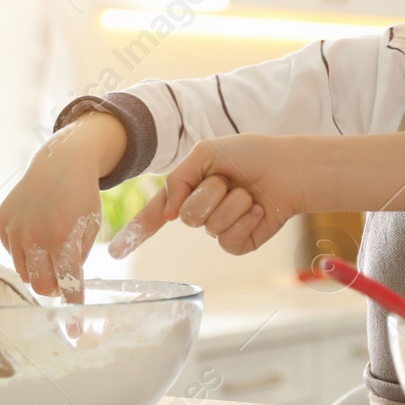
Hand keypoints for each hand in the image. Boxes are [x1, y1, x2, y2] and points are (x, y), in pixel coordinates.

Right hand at [0, 113, 122, 304]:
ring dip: (38, 269)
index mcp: (62, 238)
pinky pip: (11, 252)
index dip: (72, 308)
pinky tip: (36, 231)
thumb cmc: (81, 197)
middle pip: (39, 285)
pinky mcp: (1, 223)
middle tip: (62, 280)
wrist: (60, 162)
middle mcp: (33, 236)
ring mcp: (13, 230)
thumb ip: (78, 258)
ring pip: (23, 271)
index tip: (76, 331)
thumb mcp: (90, 227)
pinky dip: (25, 251)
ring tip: (51, 249)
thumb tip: (67, 288)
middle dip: (52, 288)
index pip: (67, 284)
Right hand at [125, 135, 299, 256]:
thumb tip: (167, 215)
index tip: (117, 251)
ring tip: (248, 192)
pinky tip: (259, 210)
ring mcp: (221, 228)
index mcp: (190, 189)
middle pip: (186, 216)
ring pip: (210, 227)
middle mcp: (202, 211)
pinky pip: (228, 241)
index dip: (137, 231)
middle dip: (210, 193)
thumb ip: (178, 178)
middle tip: (229, 180)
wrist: (288, 167)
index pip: (157, 212)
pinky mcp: (241, 242)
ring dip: (233, 203)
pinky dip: (245, 221)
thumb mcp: (206, 154)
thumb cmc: (251, 155)